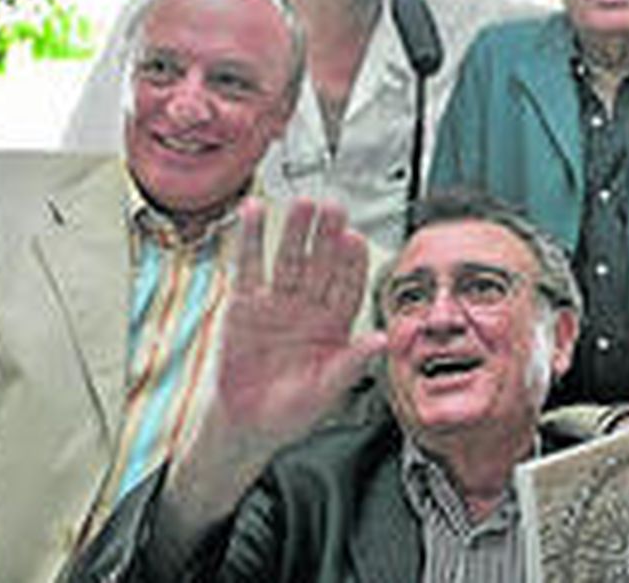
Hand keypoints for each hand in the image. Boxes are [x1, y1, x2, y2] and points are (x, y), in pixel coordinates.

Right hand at [165, 199, 383, 528]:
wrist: (247, 423)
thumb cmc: (292, 410)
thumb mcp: (328, 391)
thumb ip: (353, 363)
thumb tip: (382, 340)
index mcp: (336, 325)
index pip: (347, 286)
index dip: (351, 263)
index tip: (356, 239)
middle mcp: (309, 307)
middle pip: (320, 264)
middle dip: (327, 236)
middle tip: (334, 207)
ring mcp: (278, 303)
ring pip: (289, 259)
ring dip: (294, 231)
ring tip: (302, 204)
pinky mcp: (245, 305)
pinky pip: (249, 267)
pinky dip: (250, 240)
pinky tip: (252, 214)